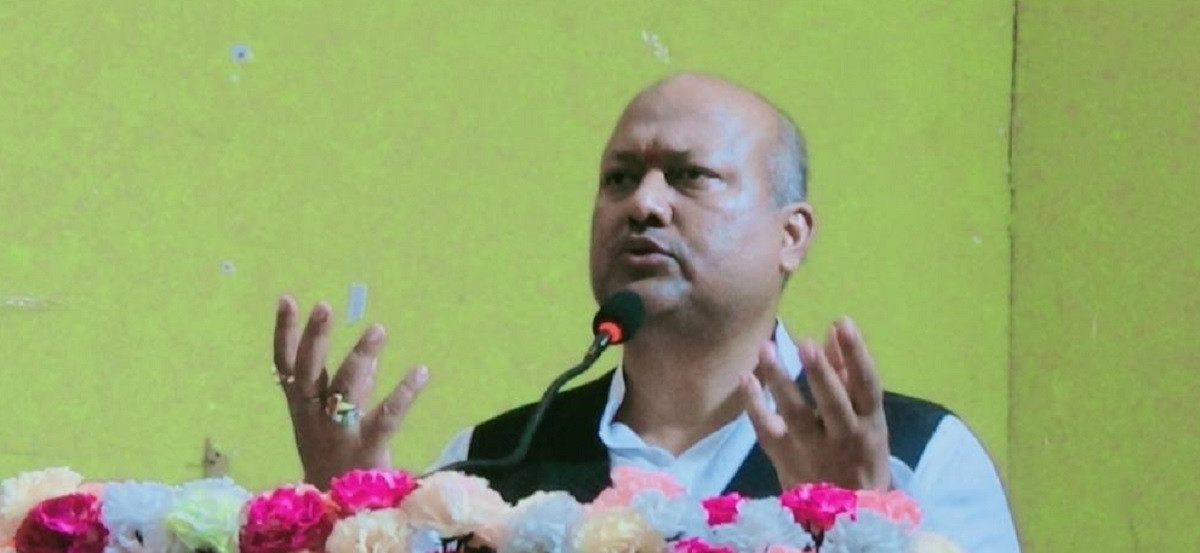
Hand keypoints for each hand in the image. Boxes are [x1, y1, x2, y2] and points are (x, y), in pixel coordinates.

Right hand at [273, 295, 429, 488]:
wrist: (335, 509)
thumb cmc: (332, 456)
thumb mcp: (323, 418)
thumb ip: (341, 384)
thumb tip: (359, 348)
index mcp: (299, 406)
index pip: (286, 364)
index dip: (284, 332)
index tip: (287, 298)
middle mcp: (312, 416)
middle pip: (309, 372)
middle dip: (315, 338)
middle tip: (325, 306)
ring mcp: (338, 432)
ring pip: (345, 390)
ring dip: (360, 357)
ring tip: (377, 328)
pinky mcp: (366, 447)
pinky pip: (387, 417)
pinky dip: (404, 393)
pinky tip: (420, 371)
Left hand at [738, 317, 889, 490]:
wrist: (844, 516)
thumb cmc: (858, 455)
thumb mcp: (866, 421)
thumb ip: (848, 376)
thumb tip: (834, 330)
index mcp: (871, 425)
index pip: (867, 386)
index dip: (857, 354)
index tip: (843, 323)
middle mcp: (844, 438)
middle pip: (832, 403)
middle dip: (819, 373)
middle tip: (803, 342)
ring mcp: (812, 450)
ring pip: (795, 414)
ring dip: (780, 380)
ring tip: (766, 348)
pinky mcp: (784, 459)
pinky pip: (767, 430)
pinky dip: (754, 405)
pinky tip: (745, 378)